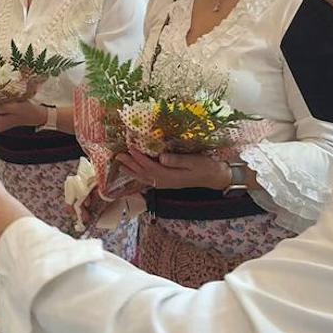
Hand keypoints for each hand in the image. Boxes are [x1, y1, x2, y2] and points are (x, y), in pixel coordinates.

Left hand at [116, 149, 231, 190]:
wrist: (213, 177)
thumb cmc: (204, 167)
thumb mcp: (193, 161)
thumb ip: (177, 160)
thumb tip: (161, 157)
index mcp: (170, 176)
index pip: (150, 166)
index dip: (139, 157)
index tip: (130, 148)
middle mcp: (164, 182)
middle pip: (143, 173)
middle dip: (130, 164)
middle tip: (118, 156)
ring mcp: (165, 184)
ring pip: (144, 178)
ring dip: (132, 171)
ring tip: (121, 165)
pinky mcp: (167, 183)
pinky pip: (149, 181)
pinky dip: (139, 177)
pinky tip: (135, 174)